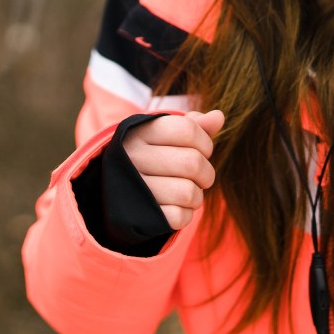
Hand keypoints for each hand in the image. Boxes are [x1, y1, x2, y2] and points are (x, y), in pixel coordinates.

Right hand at [123, 110, 224, 230]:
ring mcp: (135, 187)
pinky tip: (175, 206)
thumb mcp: (165, 135)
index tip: (201, 150)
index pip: (187, 130)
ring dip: (196, 196)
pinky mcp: (140, 215)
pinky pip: (180, 217)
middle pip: (193, 162)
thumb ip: (193, 125)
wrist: (115, 194)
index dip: (205, 142)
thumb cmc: (151, 157)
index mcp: (140, 131)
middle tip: (199, 176)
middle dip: (206, 173)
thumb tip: (218, 116)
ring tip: (186, 192)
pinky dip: (185, 214)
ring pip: (189, 193)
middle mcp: (133, 157)